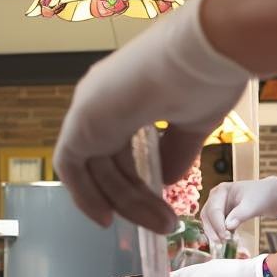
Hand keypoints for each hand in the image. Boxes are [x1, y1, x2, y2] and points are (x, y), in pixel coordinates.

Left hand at [53, 0, 250, 232]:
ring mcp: (88, 110)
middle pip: (109, 161)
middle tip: (165, 224)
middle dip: (136, 198)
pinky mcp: (80, 122)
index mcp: (126, 94)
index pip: (119, 145)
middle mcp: (101, 101)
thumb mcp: (193, 120)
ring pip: (96, 169)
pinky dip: (83, 193)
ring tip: (161, 225)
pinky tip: (107, 218)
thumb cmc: (205, 76)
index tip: (158, 203)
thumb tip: (166, 180)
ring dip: (126, 203)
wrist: (203, 52)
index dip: (133, 178)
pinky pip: (70, 166)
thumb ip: (175, 151)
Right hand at [201, 177, 276, 246]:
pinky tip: (227, 240)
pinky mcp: (222, 215)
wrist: (271, 196)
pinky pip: (216, 225)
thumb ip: (240, 214)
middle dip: (212, 229)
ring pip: (209, 221)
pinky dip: (220, 232)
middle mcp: (215, 198)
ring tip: (223, 243)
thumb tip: (227, 227)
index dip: (217, 224)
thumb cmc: (262, 196)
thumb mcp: (253, 205)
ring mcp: (218, 206)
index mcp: (221, 191)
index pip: (213, 209)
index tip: (224, 236)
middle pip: (207, 215)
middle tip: (221, 242)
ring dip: (214, 232)